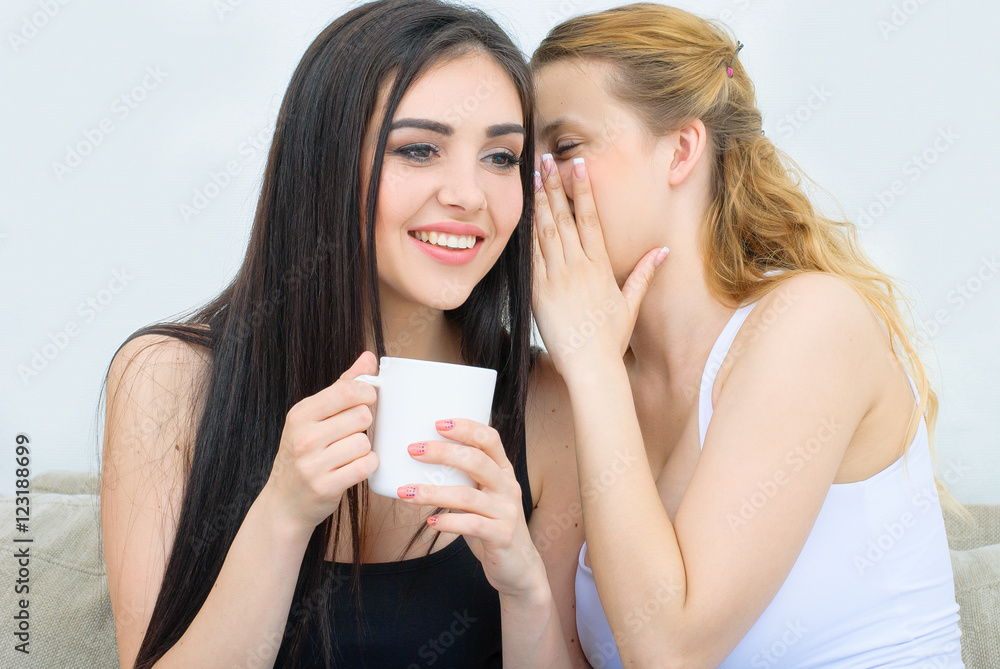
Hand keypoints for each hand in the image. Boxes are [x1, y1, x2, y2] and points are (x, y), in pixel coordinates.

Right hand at [263, 351, 380, 533]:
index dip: (368, 394)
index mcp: (301, 413)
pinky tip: (354, 467)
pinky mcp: (326, 487)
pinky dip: (367, 466)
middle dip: (364, 426)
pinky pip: (366, 466)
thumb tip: (369, 357)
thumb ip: (343, 385)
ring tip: (349, 454)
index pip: (349, 390)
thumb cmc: (304, 454)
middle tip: (352, 434)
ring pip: (365, 443)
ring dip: (364, 449)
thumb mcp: (314, 417)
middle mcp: (303, 437)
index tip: (366, 403)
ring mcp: (312, 464)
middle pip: (362, 416)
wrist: (284, 503)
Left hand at [396, 418, 544, 597]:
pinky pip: (472, 525)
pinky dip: (449, 522)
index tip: (437, 423)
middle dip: (443, 452)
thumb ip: (463, 479)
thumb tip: (420, 460)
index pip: (490, 439)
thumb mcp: (482, 496)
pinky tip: (431, 523)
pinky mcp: (502, 536)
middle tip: (413, 450)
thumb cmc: (491, 525)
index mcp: (503, 471)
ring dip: (433, 492)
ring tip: (406, 492)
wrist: (518, 567)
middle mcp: (508, 487)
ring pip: (468, 495)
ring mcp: (507, 512)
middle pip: (477, 461)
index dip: (466, 427)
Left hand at [532, 154, 666, 372]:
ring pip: (546, 232)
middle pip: (564, 218)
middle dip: (555, 186)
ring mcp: (557, 278)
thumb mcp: (630, 303)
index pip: (590, 218)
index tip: (577, 166)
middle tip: (546, 160)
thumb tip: (662, 252)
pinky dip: (527, 234)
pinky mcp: (539, 292)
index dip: (582, 189)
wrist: (590, 364)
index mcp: (600, 266)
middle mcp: (578, 267)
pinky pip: (531, 257)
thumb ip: (643, 273)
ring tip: (534, 178)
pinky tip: (523, 215)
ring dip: (539, 203)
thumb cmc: (610, 338)